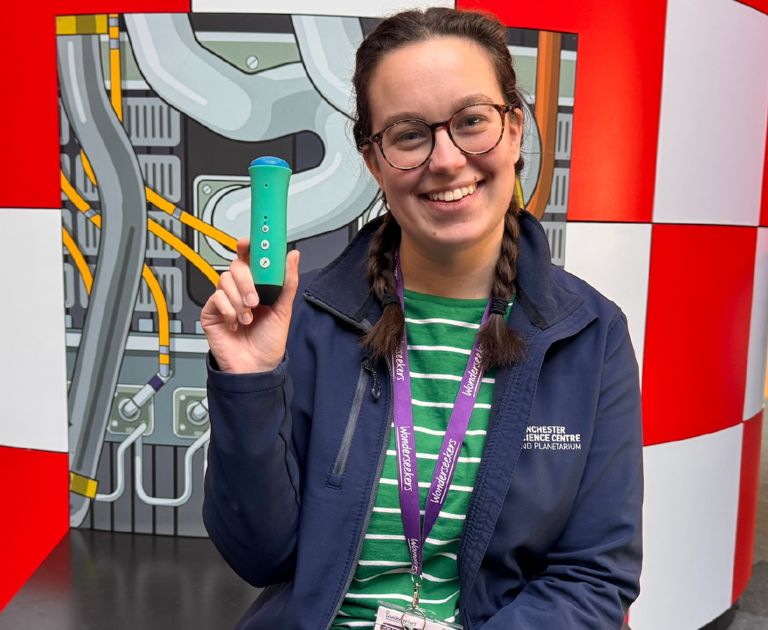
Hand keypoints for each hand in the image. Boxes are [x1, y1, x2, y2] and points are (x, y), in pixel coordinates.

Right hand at [201, 238, 299, 373]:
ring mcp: (225, 301)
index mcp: (258, 286)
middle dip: (246, 281)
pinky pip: (215, 298)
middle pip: (236, 266)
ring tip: (249, 317)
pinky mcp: (212, 312)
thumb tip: (292, 256)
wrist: (256, 367)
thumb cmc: (269, 342)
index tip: (249, 242)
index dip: (248, 246)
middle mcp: (241, 290)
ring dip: (240, 300)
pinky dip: (229, 310)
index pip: (250, 259)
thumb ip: (287, 282)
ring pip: (224, 281)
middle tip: (256, 300)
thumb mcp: (284, 310)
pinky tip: (236, 323)